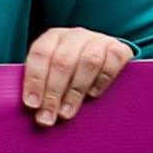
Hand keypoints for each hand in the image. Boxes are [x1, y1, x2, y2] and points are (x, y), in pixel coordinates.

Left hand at [20, 27, 135, 127]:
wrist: (103, 60)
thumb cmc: (70, 73)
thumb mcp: (52, 72)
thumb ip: (42, 85)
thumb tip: (33, 110)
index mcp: (53, 37)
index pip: (41, 54)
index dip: (35, 80)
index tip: (32, 105)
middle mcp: (75, 35)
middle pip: (63, 62)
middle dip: (53, 93)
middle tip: (47, 118)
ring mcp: (99, 40)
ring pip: (88, 62)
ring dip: (75, 91)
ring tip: (67, 112)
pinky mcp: (120, 48)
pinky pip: (114, 61)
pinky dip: (103, 79)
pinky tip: (93, 94)